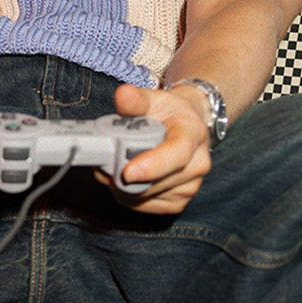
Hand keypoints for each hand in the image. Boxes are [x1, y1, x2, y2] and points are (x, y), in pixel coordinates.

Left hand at [104, 83, 212, 214]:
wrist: (187, 126)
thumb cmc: (169, 113)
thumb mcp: (154, 98)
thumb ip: (137, 99)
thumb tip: (123, 95)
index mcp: (193, 134)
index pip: (176, 154)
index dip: (151, 166)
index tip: (127, 172)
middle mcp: (198, 164)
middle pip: (155, 181)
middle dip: (124, 174)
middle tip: (103, 161)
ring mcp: (191, 187)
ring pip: (146, 197)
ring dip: (122, 186)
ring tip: (113, 165)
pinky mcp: (179, 203)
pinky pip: (145, 207)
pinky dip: (128, 196)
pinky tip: (125, 180)